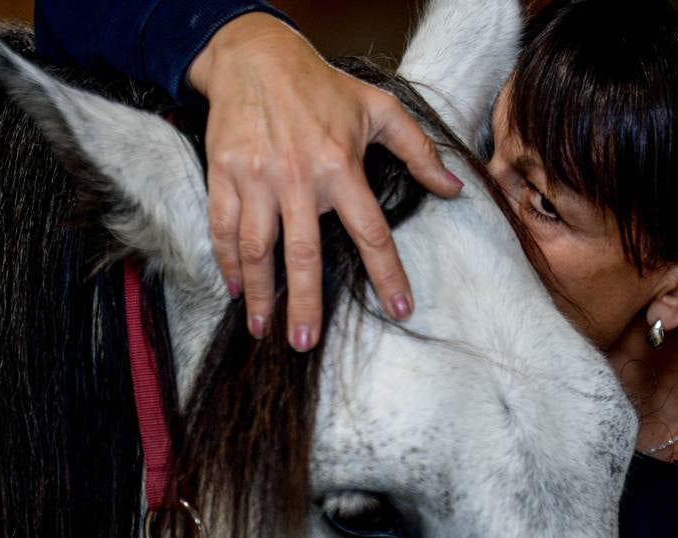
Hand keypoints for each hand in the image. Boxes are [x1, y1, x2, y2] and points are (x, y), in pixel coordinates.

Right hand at [187, 13, 463, 350]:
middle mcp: (299, 178)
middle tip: (305, 343)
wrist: (254, 54)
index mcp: (341, 167)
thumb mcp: (379, 107)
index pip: (370, 232)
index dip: (388, 275)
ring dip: (260, 293)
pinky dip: (227, 261)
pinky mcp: (224, 173)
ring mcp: (257, 177)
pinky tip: (236, 289)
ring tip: (262, 329)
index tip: (400, 310)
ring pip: (258, 247)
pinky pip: (223, 226)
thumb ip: (419, 150)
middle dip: (305, 303)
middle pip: (304, 254)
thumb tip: (454, 189)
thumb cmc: (320, 84)